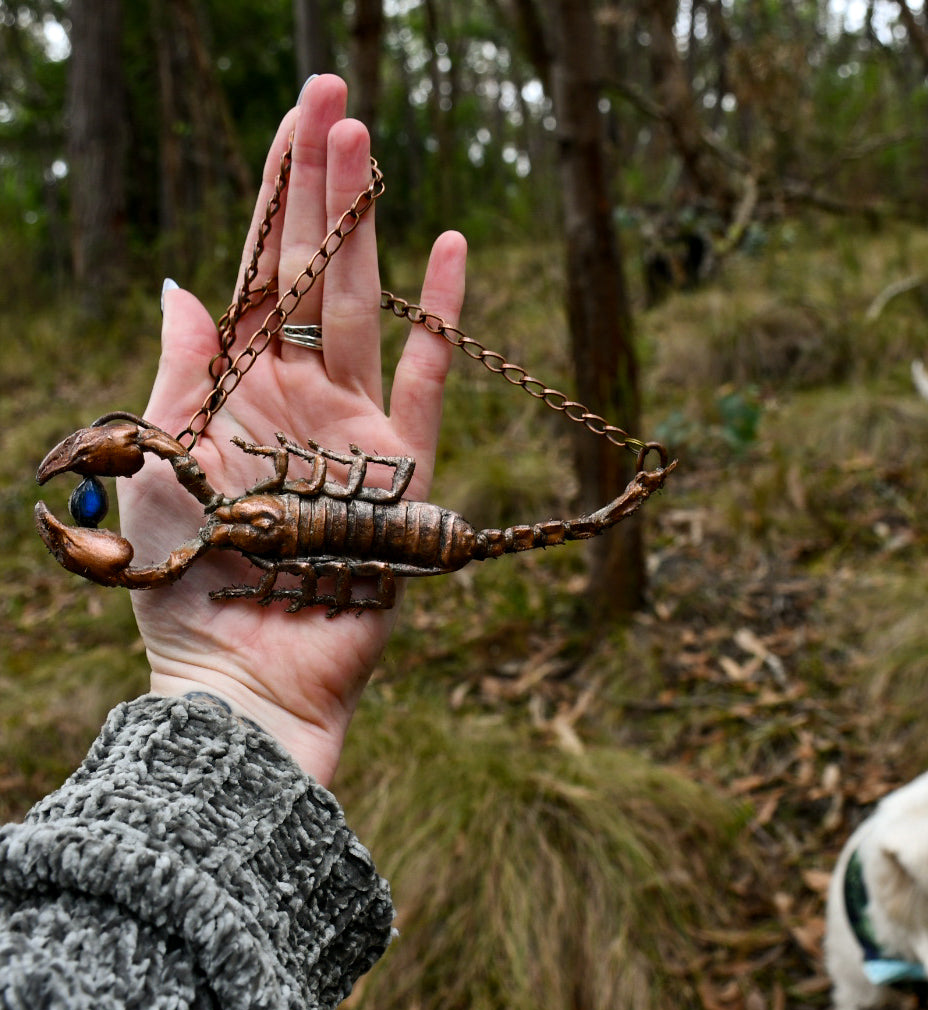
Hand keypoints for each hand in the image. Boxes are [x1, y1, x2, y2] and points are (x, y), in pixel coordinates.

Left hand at [118, 74, 466, 784]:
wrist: (248, 676)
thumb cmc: (188, 586)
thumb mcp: (160, 468)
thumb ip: (178, 377)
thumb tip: (180, 284)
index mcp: (231, 391)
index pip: (250, 273)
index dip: (271, 199)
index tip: (293, 123)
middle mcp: (294, 396)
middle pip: (306, 272)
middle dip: (319, 188)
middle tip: (335, 98)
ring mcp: (351, 428)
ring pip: (361, 308)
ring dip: (365, 228)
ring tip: (370, 143)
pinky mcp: (399, 473)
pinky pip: (427, 383)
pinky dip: (439, 323)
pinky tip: (450, 250)